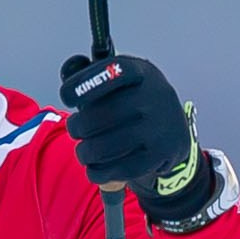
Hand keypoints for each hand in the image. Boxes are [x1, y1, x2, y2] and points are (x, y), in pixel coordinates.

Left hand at [58, 48, 212, 220]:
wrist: (172, 133)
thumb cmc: (135, 104)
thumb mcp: (121, 82)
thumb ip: (91, 73)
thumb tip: (69, 67)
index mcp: (142, 72)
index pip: (111, 71)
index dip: (83, 83)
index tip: (66, 96)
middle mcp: (155, 96)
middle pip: (103, 114)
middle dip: (78, 126)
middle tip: (74, 129)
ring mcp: (160, 126)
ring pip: (107, 146)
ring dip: (85, 152)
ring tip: (83, 151)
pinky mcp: (162, 153)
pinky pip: (121, 168)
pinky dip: (99, 171)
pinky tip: (93, 168)